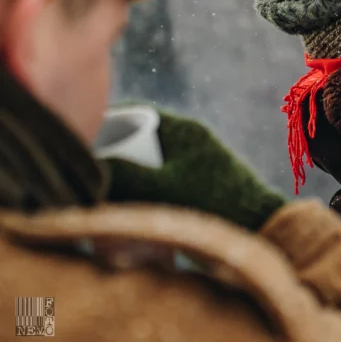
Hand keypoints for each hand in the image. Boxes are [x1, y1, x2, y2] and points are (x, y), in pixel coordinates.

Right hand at [104, 112, 284, 230]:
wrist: (261, 226)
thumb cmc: (213, 203)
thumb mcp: (161, 188)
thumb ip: (124, 174)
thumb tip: (90, 165)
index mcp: (183, 129)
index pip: (133, 115)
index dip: (104, 126)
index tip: (79, 144)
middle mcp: (191, 139)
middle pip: (139, 140)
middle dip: (115, 156)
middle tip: (90, 177)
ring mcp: (198, 161)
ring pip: (151, 161)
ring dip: (131, 176)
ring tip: (108, 196)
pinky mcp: (202, 183)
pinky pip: (165, 178)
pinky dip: (148, 189)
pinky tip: (135, 209)